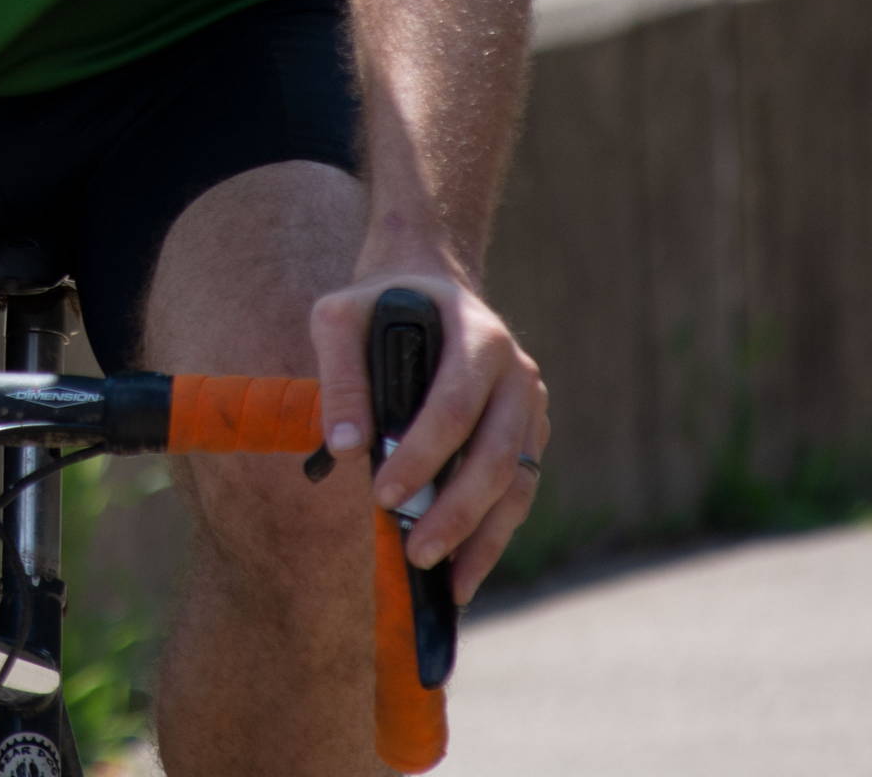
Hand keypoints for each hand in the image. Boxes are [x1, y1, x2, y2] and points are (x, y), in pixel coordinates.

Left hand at [307, 266, 547, 603]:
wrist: (430, 286)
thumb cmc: (378, 305)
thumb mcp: (340, 317)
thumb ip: (340, 375)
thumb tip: (345, 449)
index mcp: (476, 338)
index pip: (453, 408)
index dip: (421, 457)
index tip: (383, 497)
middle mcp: (517, 374)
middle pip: (496, 456)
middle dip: (457, 513)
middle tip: (416, 555)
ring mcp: (531, 406)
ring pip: (518, 483)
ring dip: (485, 538)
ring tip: (450, 585)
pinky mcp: (531, 433)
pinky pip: (520, 490)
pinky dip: (495, 532)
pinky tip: (466, 568)